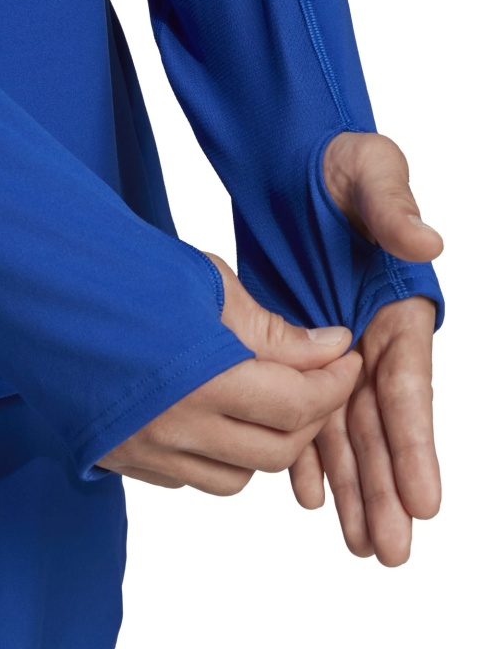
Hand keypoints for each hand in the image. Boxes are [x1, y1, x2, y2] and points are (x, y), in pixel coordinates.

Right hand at [97, 253, 361, 495]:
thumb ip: (270, 330)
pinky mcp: (121, 459)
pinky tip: (215, 416)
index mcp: (200, 381)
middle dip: (312, 419)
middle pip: (274, 452)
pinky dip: (219, 456)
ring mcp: (143, 451)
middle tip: (320, 381)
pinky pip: (191, 478)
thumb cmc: (122, 275)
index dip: (334, 386)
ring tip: (265, 401)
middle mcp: (173, 429)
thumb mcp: (205, 285)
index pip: (296, 406)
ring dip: (265, 445)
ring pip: (235, 479)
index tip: (348, 361)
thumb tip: (330, 348)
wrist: (40, 290)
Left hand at [289, 131, 443, 565]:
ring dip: (351, 486)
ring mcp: (336, 348)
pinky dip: (306, 450)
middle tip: (390, 551)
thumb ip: (394, 209)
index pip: (408, 384)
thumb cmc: (339, 166)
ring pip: (345, 429)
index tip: (425, 501)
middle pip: (381, 424)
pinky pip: (303, 409)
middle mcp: (372, 338)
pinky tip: (304, 492)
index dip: (417, 444)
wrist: (290, 168)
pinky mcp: (300, 347)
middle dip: (387, 487)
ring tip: (356, 542)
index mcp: (398, 307)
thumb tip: (426, 243)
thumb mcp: (371, 172)